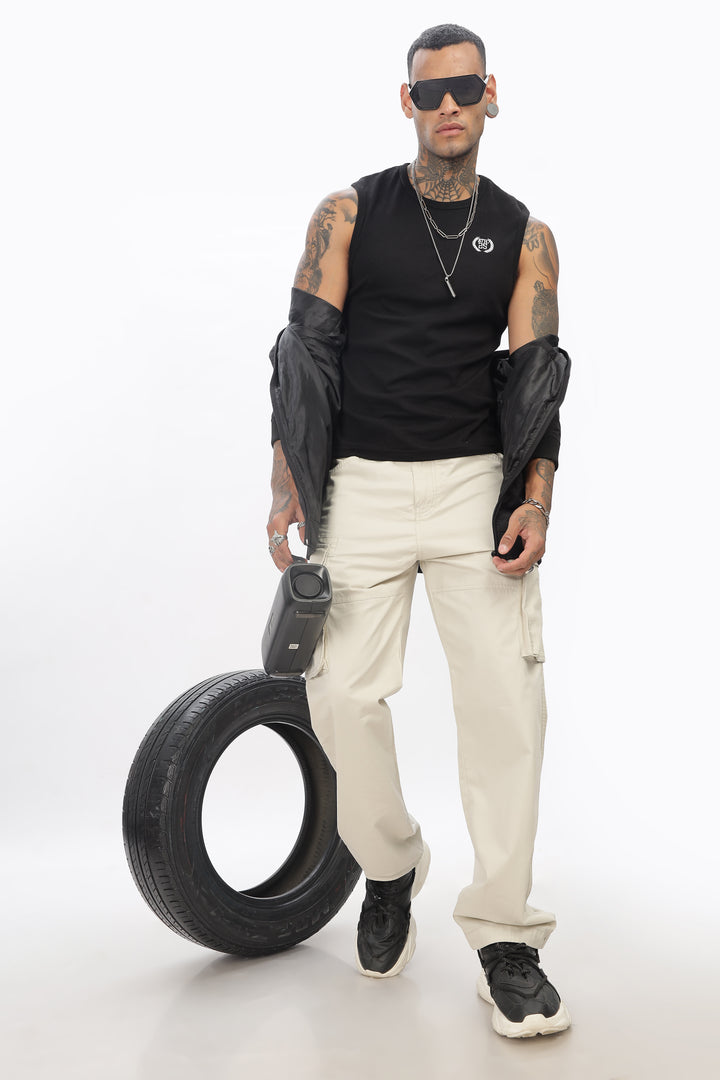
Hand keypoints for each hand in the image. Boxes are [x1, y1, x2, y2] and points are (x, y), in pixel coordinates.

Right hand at [267, 442, 306, 570]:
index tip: (298, 564)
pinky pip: (272, 545)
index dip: (289, 558)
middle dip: (283, 563)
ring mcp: (270, 528)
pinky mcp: (271, 528)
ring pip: (272, 549)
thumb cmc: (293, 494)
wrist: (284, 485)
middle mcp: (271, 527)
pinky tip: (286, 560)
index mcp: (278, 523)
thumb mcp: (303, 510)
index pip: (281, 546)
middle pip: (274, 551)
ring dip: (280, 560)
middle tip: (294, 571)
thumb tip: (308, 543)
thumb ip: (305, 527)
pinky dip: (278, 554)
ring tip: (289, 569)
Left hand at [492, 504, 546, 577]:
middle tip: (496, 562)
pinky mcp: (535, 551)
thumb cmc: (529, 514)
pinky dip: (516, 564)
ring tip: (500, 561)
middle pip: (523, 568)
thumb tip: (502, 550)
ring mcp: (538, 551)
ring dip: (511, 567)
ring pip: (525, 567)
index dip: (509, 566)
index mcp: (536, 543)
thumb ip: (508, 537)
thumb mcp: (515, 522)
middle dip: (508, 568)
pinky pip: (526, 562)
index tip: (499, 565)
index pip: (523, 562)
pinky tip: (507, 560)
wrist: (537, 509)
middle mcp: (539, 549)